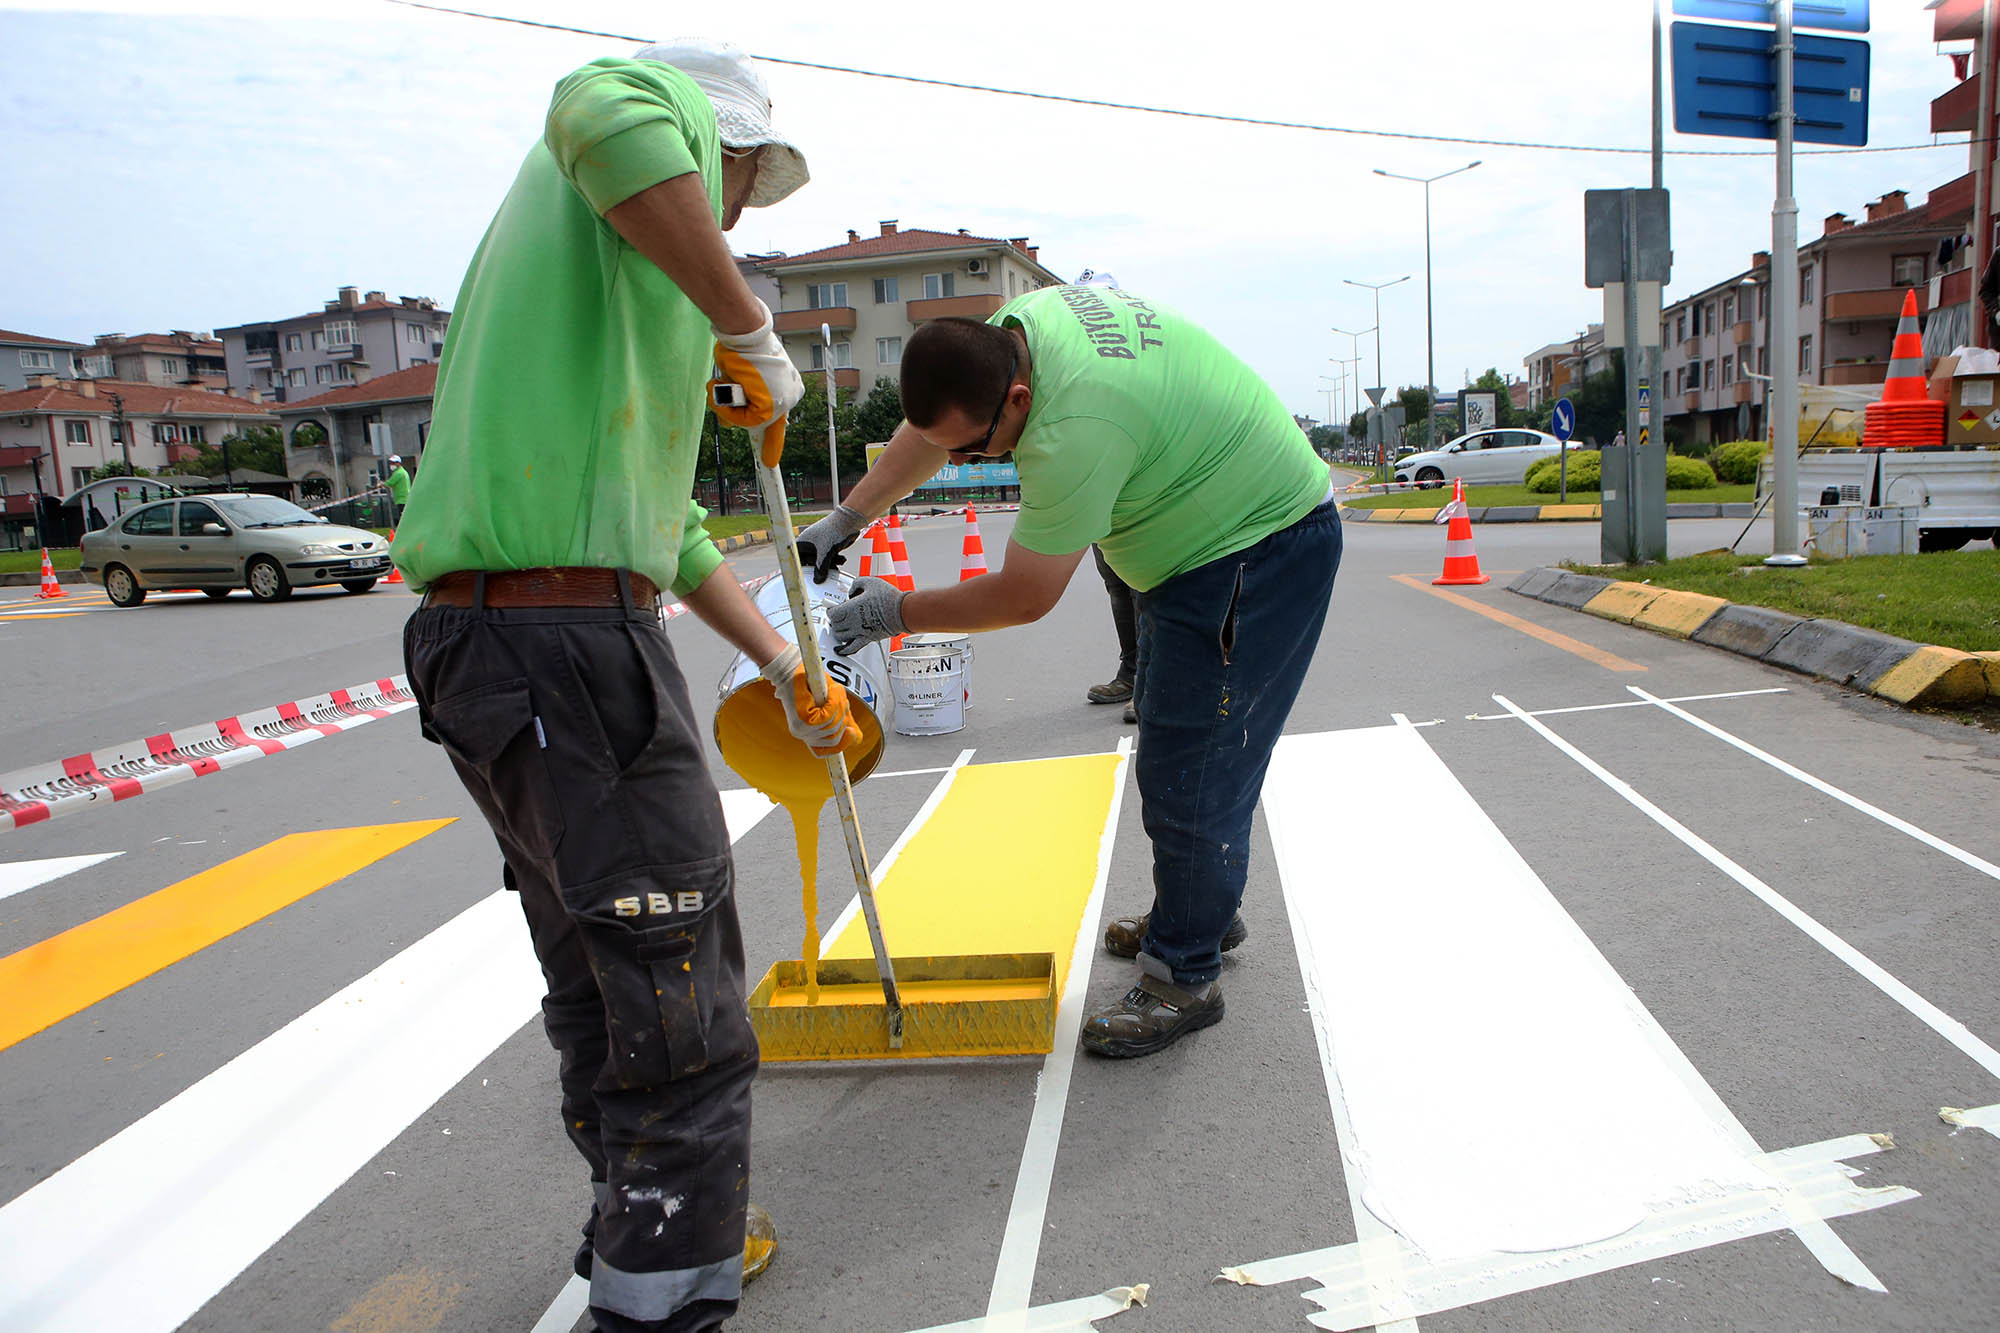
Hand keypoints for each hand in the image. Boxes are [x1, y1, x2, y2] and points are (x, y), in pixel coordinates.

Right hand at [709, 301, 803, 431]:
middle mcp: (790, 395)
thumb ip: (737, 397)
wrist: (744, 333)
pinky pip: (744, 420)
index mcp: (788, 386)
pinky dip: (727, 408)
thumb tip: (727, 420)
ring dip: (726, 406)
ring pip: (748, 421)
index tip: (770, 460)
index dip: (772, 441)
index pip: (779, 418)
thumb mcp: (741, 373)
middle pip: (758, 419)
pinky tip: (721, 388)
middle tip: (722, 393)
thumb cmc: (742, 346)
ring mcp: (783, 402)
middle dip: (733, 412)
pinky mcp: (771, 406)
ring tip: (720, 383)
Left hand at [758, 644, 861, 754]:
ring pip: (833, 726)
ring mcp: (801, 729)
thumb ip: (842, 721)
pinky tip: (833, 690)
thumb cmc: (809, 684)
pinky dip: (835, 702)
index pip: (823, 751)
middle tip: (841, 697)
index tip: (852, 732)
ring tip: (835, 690)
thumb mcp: (831, 705)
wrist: (790, 669)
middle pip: (834, 738)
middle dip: (843, 716)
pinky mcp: (802, 719)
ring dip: (840, 706)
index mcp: (807, 733)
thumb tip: (856, 737)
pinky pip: (828, 717)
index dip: (842, 745)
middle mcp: (802, 734)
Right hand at [796, 505, 867, 582]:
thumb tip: (817, 581)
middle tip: (824, 573)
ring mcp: (819, 544)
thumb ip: (821, 569)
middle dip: (818, 568)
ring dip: (829, 564)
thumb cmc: (834, 531)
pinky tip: (841, 560)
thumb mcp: (826, 554)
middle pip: (809, 561)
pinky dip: (834, 560)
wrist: (850, 521)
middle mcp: (809, 543)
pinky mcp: (829, 545)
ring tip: (838, 563)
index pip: (796, 558)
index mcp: (803, 542)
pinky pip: (828, 557)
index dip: (798, 567)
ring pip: (820, 560)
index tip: (801, 576)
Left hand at [829, 577, 906, 654]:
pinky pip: (852, 648)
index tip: (833, 607)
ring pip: (840, 637)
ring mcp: (859, 632)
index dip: (831, 610)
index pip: (831, 613)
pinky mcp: (867, 639)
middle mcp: (852, 622)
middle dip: (835, 620)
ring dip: (839, 631)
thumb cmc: (888, 598)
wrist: (902, 612)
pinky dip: (844, 650)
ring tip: (841, 627)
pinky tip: (840, 650)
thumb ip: (856, 584)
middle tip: (838, 615)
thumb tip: (852, 590)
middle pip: (834, 625)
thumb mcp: (870, 582)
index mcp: (850, 608)